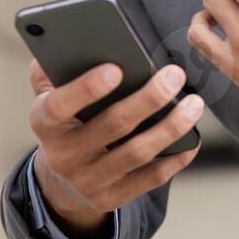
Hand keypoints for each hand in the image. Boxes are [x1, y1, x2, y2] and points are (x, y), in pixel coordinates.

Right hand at [27, 56, 202, 236]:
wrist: (61, 180)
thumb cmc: (64, 122)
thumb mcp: (48, 96)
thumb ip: (52, 70)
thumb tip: (70, 40)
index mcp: (45, 124)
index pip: (60, 106)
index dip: (86, 89)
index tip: (116, 69)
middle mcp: (64, 156)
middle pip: (112, 125)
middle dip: (148, 99)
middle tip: (175, 75)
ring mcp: (89, 180)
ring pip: (137, 153)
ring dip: (170, 127)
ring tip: (194, 104)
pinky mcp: (111, 198)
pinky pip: (149, 179)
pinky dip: (175, 159)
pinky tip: (192, 140)